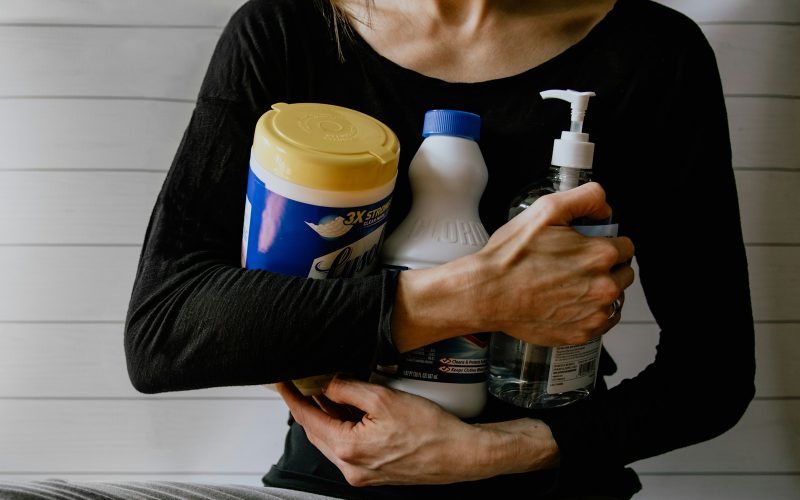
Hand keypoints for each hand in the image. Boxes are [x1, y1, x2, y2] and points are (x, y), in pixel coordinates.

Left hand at [274, 377, 558, 486]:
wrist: (460, 455)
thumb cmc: (430, 430)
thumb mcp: (384, 399)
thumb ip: (348, 390)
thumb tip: (326, 384)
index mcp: (348, 449)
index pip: (308, 418)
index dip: (292, 397)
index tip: (280, 382)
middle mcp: (350, 468)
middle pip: (317, 431)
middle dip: (309, 405)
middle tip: (304, 381)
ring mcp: (361, 474)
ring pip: (332, 440)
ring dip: (327, 416)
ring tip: (328, 391)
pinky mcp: (373, 473)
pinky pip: (348, 447)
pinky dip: (343, 428)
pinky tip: (350, 410)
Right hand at [392, 182, 634, 350]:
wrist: (487, 293)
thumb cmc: (511, 256)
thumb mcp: (546, 210)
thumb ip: (585, 197)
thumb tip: (605, 207)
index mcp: (600, 255)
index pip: (626, 246)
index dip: (605, 242)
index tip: (587, 246)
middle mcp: (604, 287)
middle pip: (624, 273)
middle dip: (606, 267)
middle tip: (574, 265)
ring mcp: (594, 314)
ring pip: (614, 299)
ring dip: (599, 290)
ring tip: (568, 285)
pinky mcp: (581, 334)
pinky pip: (601, 322)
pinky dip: (590, 313)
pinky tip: (568, 304)